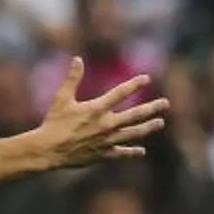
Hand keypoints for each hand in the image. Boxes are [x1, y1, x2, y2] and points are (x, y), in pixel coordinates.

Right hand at [32, 58, 165, 167]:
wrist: (48, 150)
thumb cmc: (53, 123)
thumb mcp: (61, 99)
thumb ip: (72, 79)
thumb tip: (77, 59)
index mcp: (96, 109)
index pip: (120, 93)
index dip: (135, 84)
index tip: (146, 79)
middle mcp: (105, 124)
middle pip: (135, 115)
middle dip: (152, 108)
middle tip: (166, 104)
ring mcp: (106, 140)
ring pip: (133, 133)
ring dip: (148, 128)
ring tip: (160, 123)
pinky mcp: (102, 154)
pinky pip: (121, 152)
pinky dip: (132, 152)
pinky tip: (141, 152)